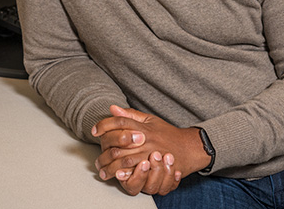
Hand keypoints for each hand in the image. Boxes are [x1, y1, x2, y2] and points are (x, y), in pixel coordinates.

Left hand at [92, 106, 210, 194]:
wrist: (189, 148)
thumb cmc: (167, 134)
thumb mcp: (150, 120)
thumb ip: (130, 115)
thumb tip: (112, 108)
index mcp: (143, 127)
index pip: (120, 122)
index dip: (104, 125)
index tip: (95, 131)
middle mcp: (146, 140)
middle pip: (119, 143)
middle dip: (105, 151)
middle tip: (97, 158)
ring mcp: (150, 154)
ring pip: (126, 161)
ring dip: (112, 166)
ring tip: (103, 170)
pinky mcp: (155, 167)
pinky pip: (138, 173)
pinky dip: (126, 175)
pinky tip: (117, 175)